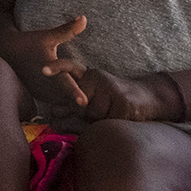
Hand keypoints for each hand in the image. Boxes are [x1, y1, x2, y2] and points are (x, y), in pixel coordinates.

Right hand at [0, 15, 88, 107]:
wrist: (5, 50)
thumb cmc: (29, 42)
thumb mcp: (47, 35)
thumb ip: (68, 30)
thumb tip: (84, 18)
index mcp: (48, 68)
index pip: (65, 82)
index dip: (75, 92)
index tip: (84, 102)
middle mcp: (43, 83)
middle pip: (68, 94)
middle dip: (78, 94)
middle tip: (86, 90)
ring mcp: (38, 91)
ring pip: (62, 100)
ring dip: (70, 98)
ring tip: (75, 90)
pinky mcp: (37, 96)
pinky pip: (55, 101)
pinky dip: (62, 99)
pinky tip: (64, 92)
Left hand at [43, 62, 169, 120]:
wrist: (147, 97)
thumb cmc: (114, 101)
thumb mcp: (92, 99)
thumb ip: (73, 105)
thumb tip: (53, 115)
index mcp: (88, 75)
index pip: (70, 66)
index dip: (57, 67)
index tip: (43, 70)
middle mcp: (98, 78)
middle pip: (78, 104)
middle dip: (83, 115)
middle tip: (96, 112)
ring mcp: (111, 88)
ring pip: (93, 114)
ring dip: (99, 121)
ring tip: (111, 112)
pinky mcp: (123, 101)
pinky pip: (108, 121)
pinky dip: (112, 124)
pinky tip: (121, 116)